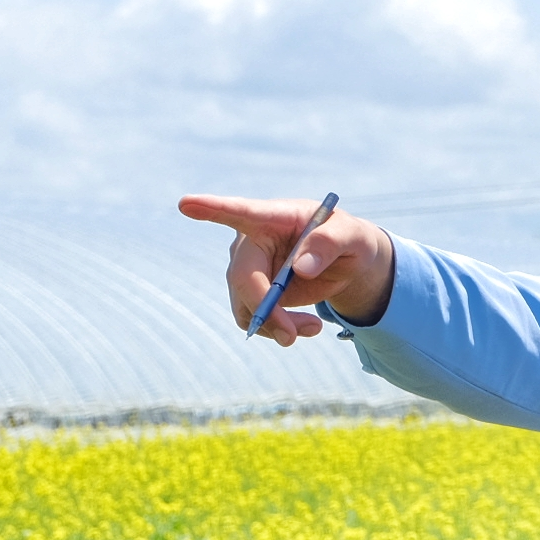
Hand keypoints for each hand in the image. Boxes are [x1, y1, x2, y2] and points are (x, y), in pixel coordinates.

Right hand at [178, 195, 395, 343]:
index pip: (239, 211)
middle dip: (264, 309)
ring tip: (313, 329)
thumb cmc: (348, 239)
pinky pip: (253, 318)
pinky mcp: (253, 292)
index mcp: (274, 217)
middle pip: (242, 277)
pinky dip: (278, 330)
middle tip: (292, 336)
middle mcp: (251, 241)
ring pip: (244, 305)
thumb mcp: (353, 237)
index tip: (185, 203)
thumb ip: (330, 244)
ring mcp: (249, 268)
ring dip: (276, 325)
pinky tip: (307, 328)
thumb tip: (300, 269)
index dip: (211, 208)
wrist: (347, 262)